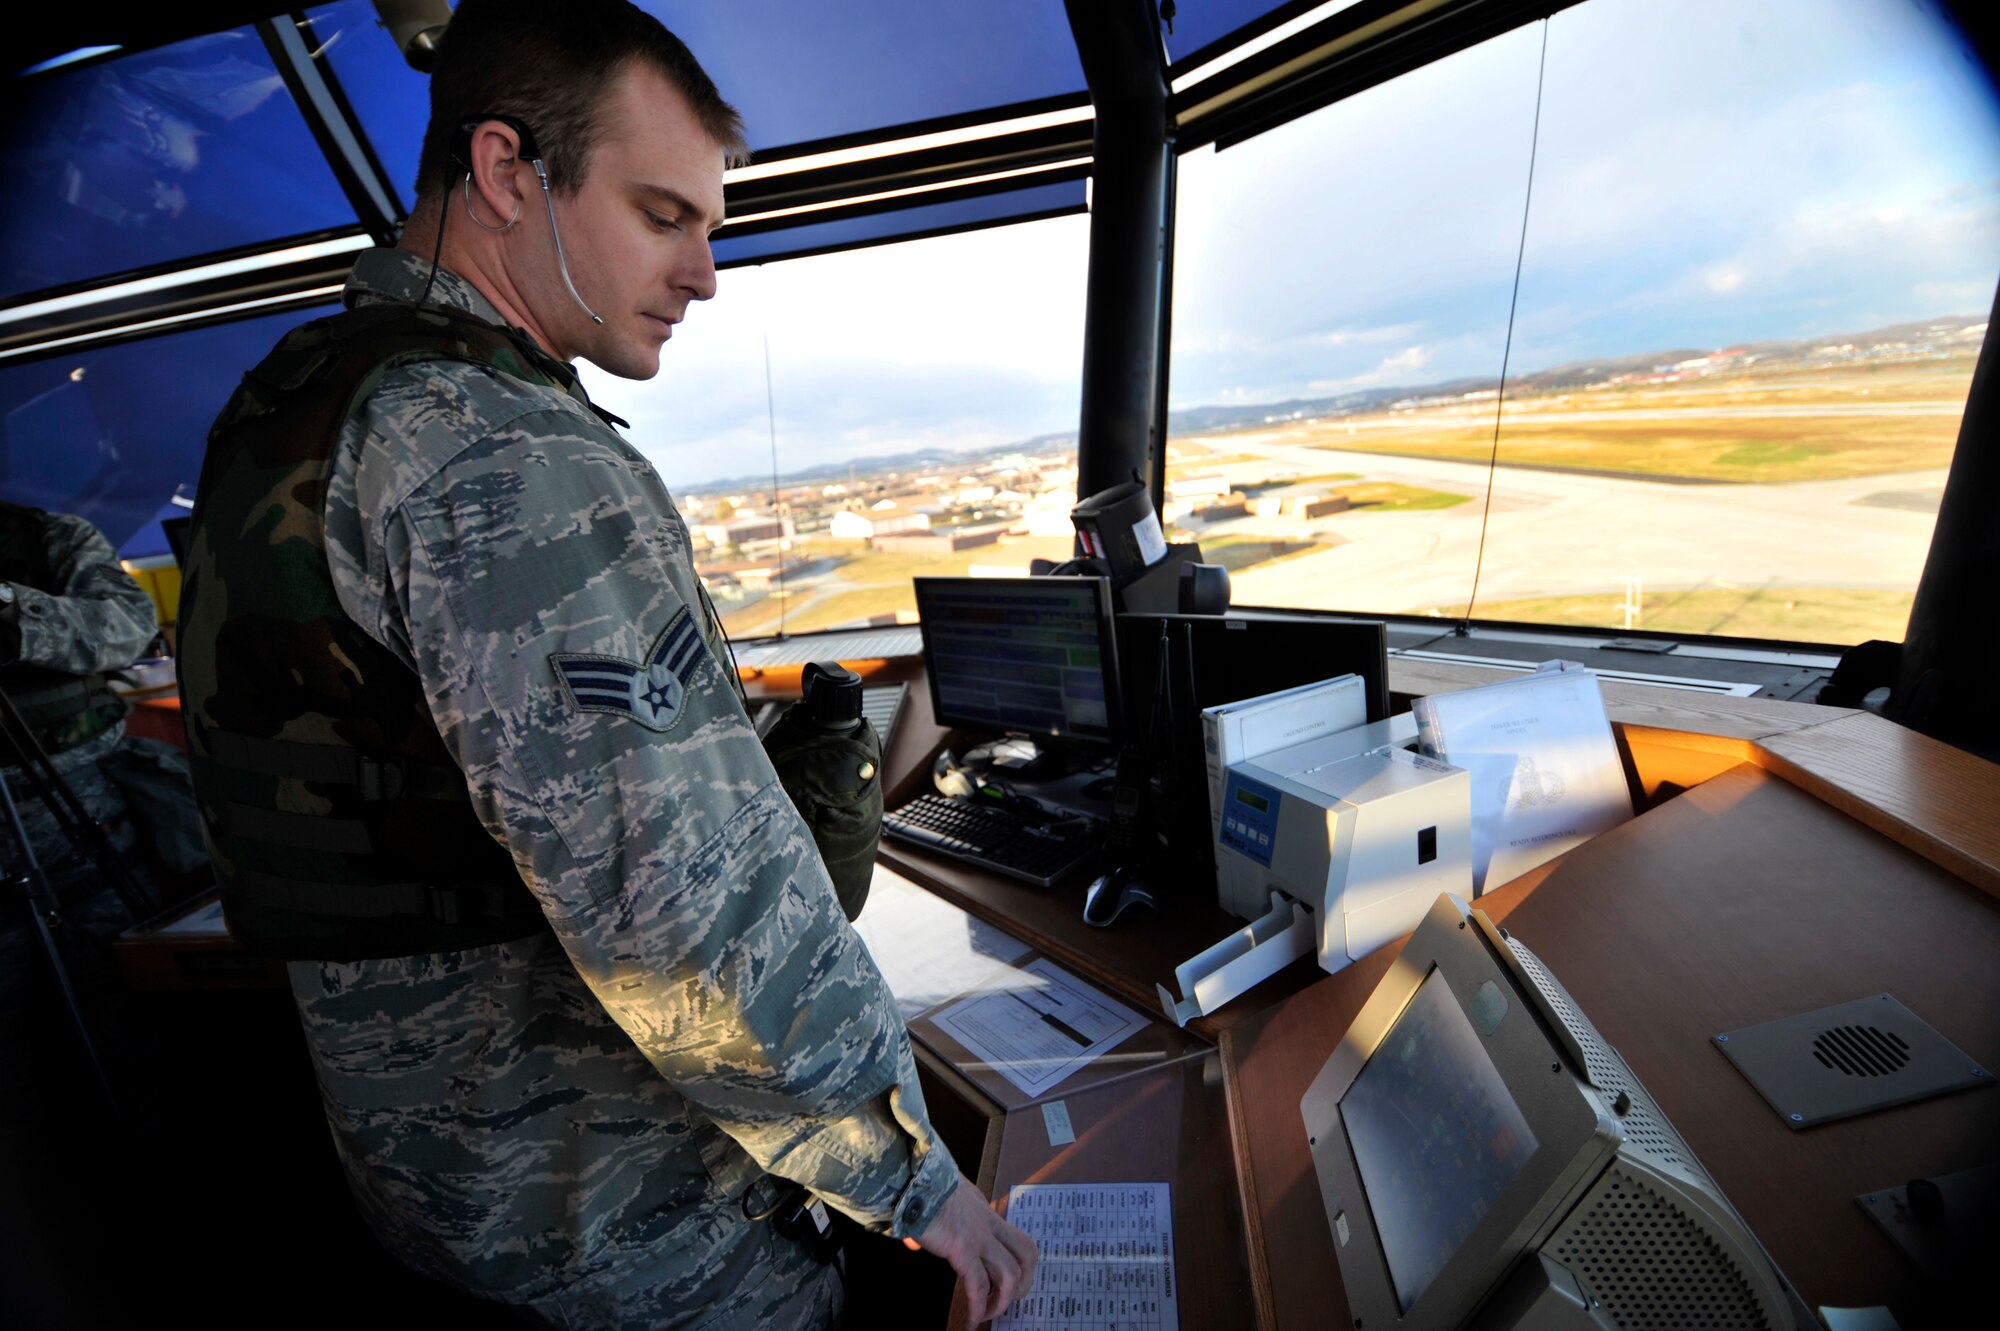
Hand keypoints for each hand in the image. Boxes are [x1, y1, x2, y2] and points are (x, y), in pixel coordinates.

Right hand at [901, 1173, 1038, 1323]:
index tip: (999, 1281)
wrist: (908, 1178)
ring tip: (986, 1315)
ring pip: (1010, 1273)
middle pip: (1026, 1252)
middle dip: (1023, 1280)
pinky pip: (978, 1286)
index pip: (1008, 1236)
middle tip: (1007, 1299)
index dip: (1010, 1261)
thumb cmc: (915, 1186)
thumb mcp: (930, 1200)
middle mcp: (986, 1220)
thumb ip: (928, 1223)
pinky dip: (977, 1308)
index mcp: (981, 1207)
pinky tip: (971, 1321)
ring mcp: (978, 1235)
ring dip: (1002, 1300)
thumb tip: (913, 1243)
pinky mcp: (963, 1248)